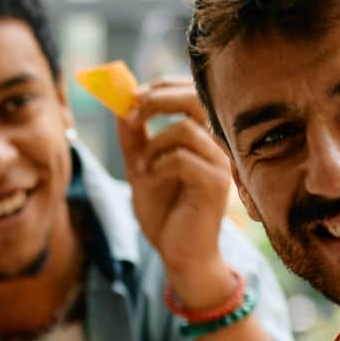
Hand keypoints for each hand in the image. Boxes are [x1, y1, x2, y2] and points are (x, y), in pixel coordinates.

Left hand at [120, 79, 236, 309]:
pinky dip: (158, 165)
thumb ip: (134, 138)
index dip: (161, 87)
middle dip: (157, 99)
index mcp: (203, 137)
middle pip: (195, 98)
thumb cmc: (164, 212)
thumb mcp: (141, 168)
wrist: (178, 254)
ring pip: (184, 129)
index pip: (192, 92)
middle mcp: (217, 145)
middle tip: (131, 114)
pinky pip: (182, 158)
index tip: (131, 96)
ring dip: (152, 145)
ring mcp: (219, 163)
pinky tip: (151, 180)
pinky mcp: (215, 184)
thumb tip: (120, 104)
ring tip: (142, 168)